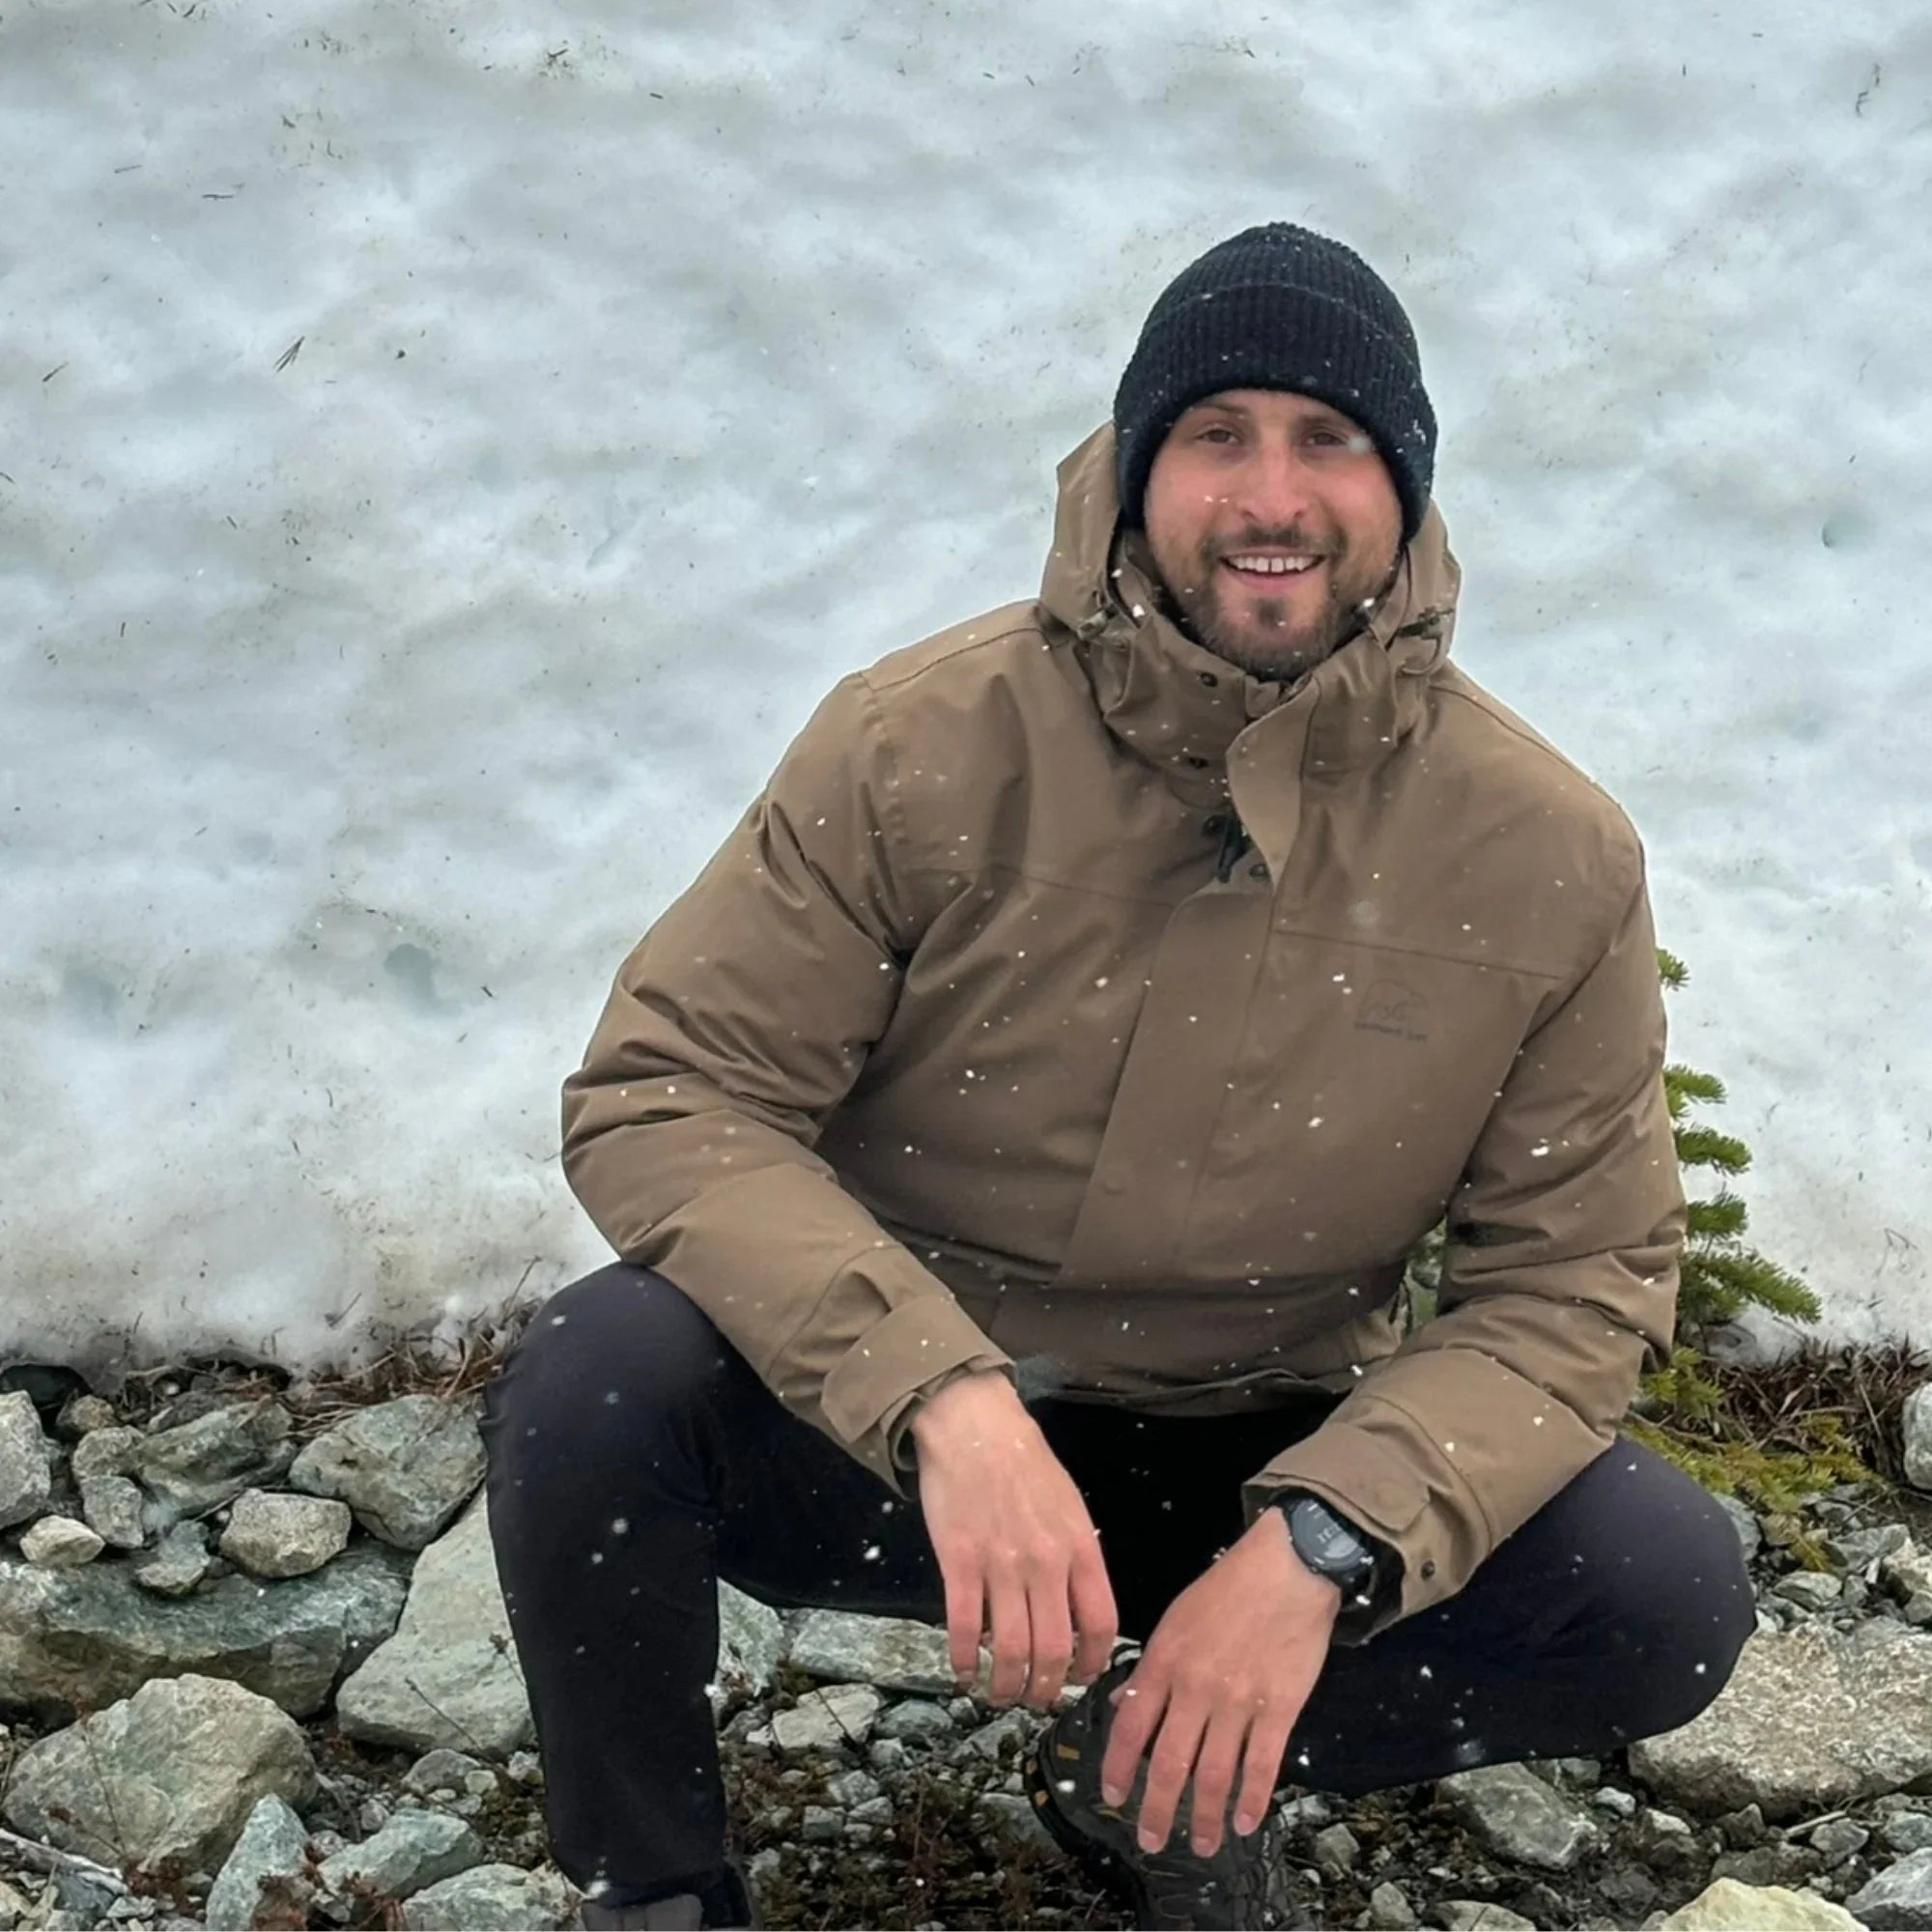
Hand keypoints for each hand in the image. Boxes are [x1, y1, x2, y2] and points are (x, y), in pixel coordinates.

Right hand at [910, 1372, 1118, 1708]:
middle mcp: (1045, 1563)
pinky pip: (965, 1627)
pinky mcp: (960, 1562)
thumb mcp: (1068, 1506)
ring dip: (1007, 1685)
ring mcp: (1002, 1565)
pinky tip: (964, 1671)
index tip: (1080, 1678)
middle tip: (1037, 1698)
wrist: (976, 1427)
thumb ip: (1075, 1557)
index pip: (1099, 1624)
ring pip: (1011, 1649)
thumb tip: (1071, 1610)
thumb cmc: (1025, 1463)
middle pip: (1054, 1649)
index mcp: (1079, 1548)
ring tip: (1001, 1695)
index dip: (1093, 1663)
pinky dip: (965, 1661)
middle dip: (1046, 1688)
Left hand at [1101, 1509, 1338, 1858]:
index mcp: (1165, 1661)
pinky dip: (1252, 1798)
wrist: (1288, 1567)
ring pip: (1214, 1773)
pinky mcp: (1280, 1708)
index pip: (1131, 1726)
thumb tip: (1123, 1706)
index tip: (1112, 1798)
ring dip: (1205, 1816)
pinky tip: (1245, 1822)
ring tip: (1202, 1846)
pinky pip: (1262, 1764)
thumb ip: (1151, 1667)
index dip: (1118, 1768)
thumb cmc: (1229, 1588)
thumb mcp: (1175, 1619)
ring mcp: (1239, 1701)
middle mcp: (1196, 1687)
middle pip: (1169, 1761)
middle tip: (1150, 1842)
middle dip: (1157, 1809)